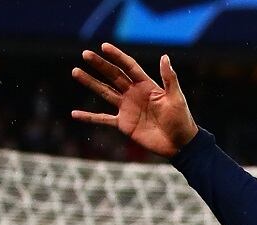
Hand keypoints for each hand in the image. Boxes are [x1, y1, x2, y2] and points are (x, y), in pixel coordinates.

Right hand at [72, 45, 197, 157]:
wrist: (180, 144)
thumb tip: (165, 56)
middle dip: (99, 65)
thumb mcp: (176, 97)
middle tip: (85, 54)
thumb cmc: (181, 120)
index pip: (129, 67)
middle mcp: (134, 94)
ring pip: (105, 92)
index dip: (117, 56)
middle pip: (113, 76)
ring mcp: (127, 108)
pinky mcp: (123, 124)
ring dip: (90, 82)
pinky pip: (103, 119)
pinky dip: (89, 117)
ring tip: (76, 71)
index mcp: (146, 85)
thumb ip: (169, 78)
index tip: (104, 47)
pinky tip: (74, 113)